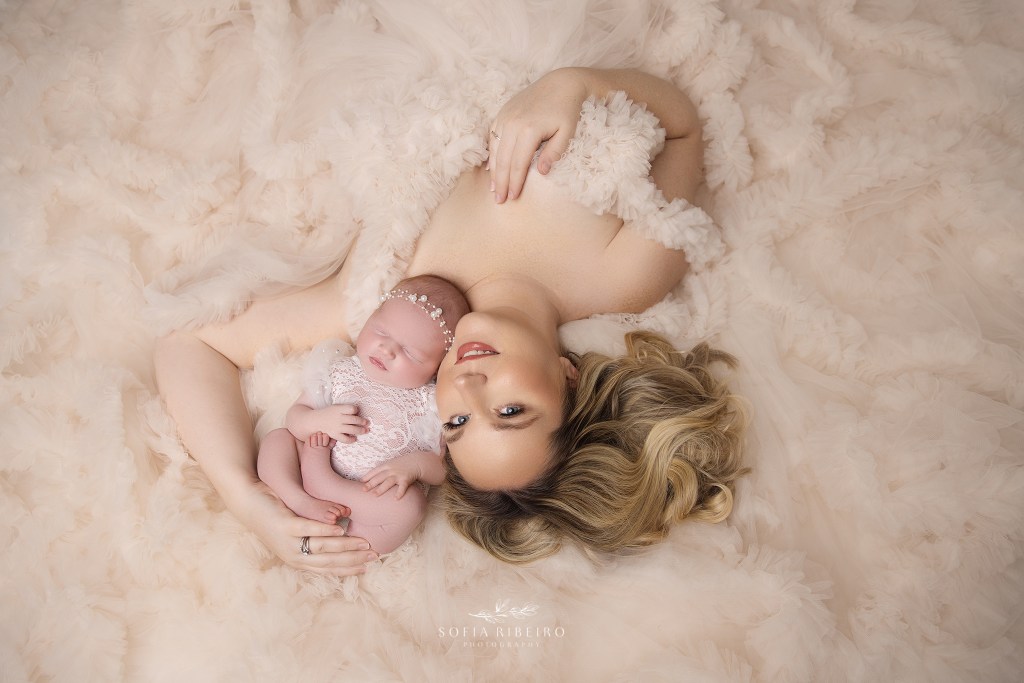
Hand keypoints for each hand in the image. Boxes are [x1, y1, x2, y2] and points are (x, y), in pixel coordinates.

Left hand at [239, 479, 378, 574]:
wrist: (248, 500)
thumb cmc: (274, 513)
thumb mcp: (295, 531)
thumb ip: (315, 537)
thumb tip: (341, 535)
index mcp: (297, 559)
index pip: (328, 569)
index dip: (348, 569)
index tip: (368, 567)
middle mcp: (292, 555)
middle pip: (328, 561)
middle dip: (353, 559)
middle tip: (373, 555)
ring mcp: (287, 541)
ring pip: (322, 547)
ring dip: (346, 545)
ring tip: (364, 543)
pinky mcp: (284, 524)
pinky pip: (307, 529)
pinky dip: (324, 529)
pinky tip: (338, 527)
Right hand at [315, 404, 368, 443]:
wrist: (316, 421)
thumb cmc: (330, 413)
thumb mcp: (336, 407)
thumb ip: (346, 409)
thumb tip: (359, 413)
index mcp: (339, 409)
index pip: (352, 409)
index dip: (356, 410)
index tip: (357, 411)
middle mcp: (339, 418)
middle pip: (354, 419)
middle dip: (362, 421)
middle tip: (367, 423)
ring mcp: (337, 427)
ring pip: (352, 429)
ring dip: (360, 430)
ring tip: (365, 430)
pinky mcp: (335, 435)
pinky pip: (345, 439)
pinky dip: (351, 440)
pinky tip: (355, 439)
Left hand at [361, 458, 422, 498]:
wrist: (417, 461)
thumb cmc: (403, 463)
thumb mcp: (392, 463)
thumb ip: (383, 469)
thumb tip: (372, 476)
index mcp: (387, 465)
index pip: (375, 471)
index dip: (368, 475)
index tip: (361, 481)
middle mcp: (392, 470)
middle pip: (380, 477)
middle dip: (371, 483)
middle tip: (364, 490)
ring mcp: (399, 474)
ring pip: (388, 482)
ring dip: (381, 489)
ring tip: (375, 495)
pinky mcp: (406, 479)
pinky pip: (402, 487)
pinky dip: (399, 492)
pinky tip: (396, 498)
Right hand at [487, 67, 589, 202]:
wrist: (561, 83)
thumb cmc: (567, 110)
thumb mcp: (567, 132)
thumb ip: (554, 153)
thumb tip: (542, 173)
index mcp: (529, 130)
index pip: (518, 164)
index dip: (515, 183)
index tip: (513, 198)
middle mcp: (513, 123)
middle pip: (503, 160)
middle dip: (501, 183)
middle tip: (499, 201)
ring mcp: (505, 117)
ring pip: (495, 150)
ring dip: (494, 171)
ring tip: (494, 190)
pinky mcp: (503, 113)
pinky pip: (493, 137)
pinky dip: (491, 155)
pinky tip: (492, 169)